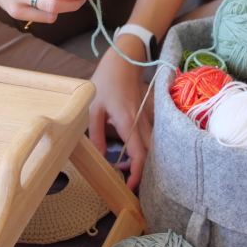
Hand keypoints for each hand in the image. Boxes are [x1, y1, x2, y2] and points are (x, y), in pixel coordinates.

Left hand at [88, 35, 153, 190]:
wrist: (124, 60)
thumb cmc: (106, 81)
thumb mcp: (93, 108)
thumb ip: (96, 134)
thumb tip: (101, 156)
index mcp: (128, 122)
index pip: (139, 155)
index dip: (137, 174)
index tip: (129, 186)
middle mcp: (142, 122)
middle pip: (149, 155)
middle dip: (140, 172)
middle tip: (124, 179)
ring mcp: (148, 118)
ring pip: (152, 148)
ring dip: (141, 161)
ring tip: (123, 167)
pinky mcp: (149, 115)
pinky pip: (151, 138)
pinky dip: (143, 150)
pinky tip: (130, 153)